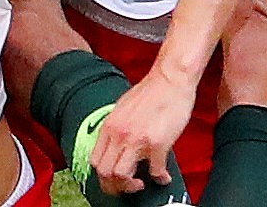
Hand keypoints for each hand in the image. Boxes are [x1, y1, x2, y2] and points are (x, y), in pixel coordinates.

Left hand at [90, 69, 194, 195]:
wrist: (170, 78)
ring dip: (132, 186)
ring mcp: (137, 139)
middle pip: (105, 173)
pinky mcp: (157, 143)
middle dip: (116, 187)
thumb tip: (116, 148)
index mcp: (110, 125)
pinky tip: (164, 175)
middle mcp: (120, 133)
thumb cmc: (151, 92)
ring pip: (121, 176)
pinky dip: (160, 178)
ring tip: (142, 182)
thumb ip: (117, 128)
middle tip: (128, 186)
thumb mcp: (123, 108)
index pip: (95, 161)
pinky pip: (155, 172)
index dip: (103, 177)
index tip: (114, 180)